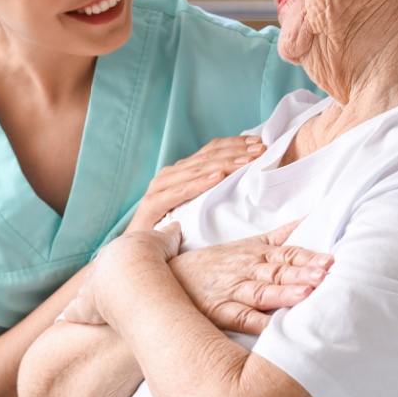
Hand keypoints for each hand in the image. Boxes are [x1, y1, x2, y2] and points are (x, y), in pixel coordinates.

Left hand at [62, 224, 184, 325]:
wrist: (135, 271)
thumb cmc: (151, 256)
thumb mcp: (164, 240)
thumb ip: (169, 234)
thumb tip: (176, 226)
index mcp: (116, 251)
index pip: (115, 257)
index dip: (121, 264)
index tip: (125, 270)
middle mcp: (99, 267)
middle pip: (98, 273)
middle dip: (102, 280)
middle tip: (109, 290)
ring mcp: (90, 287)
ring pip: (86, 291)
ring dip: (90, 298)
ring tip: (95, 307)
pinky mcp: (84, 307)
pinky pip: (76, 311)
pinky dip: (75, 315)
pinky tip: (72, 320)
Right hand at [127, 136, 265, 231]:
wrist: (137, 252)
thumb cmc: (171, 233)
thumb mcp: (198, 209)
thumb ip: (213, 193)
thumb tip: (247, 182)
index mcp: (182, 173)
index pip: (212, 151)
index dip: (235, 145)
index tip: (260, 144)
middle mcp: (170, 175)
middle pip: (207, 157)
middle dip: (235, 152)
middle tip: (260, 150)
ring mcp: (158, 188)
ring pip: (195, 170)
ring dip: (223, 164)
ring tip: (245, 161)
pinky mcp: (151, 205)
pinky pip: (178, 192)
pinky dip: (198, 184)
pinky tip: (217, 178)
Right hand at [169, 220, 331, 334]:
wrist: (169, 277)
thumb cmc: (215, 264)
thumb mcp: (246, 244)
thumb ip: (279, 236)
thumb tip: (309, 219)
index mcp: (256, 254)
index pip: (286, 253)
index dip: (307, 257)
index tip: (330, 260)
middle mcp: (246, 271)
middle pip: (278, 271)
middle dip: (302, 273)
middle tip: (325, 275)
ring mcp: (232, 291)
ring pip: (261, 292)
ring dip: (283, 294)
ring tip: (306, 295)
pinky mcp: (218, 311)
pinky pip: (239, 317)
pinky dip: (256, 322)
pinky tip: (274, 328)